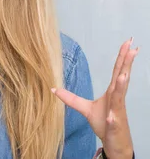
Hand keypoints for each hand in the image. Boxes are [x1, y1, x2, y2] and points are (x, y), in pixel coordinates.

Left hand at [52, 38, 137, 158]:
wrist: (115, 144)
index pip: (117, 71)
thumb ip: (70, 98)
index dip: (122, 57)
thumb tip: (53, 89)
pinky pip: (113, 121)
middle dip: (127, 63)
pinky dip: (112, 118)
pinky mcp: (114, 126)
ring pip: (119, 98)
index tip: (128, 43)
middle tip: (133, 47)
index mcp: (112, 93)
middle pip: (122, 77)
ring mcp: (117, 113)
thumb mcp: (85, 108)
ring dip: (121, 86)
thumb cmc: (105, 124)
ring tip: (123, 75)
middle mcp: (117, 99)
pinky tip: (112, 116)